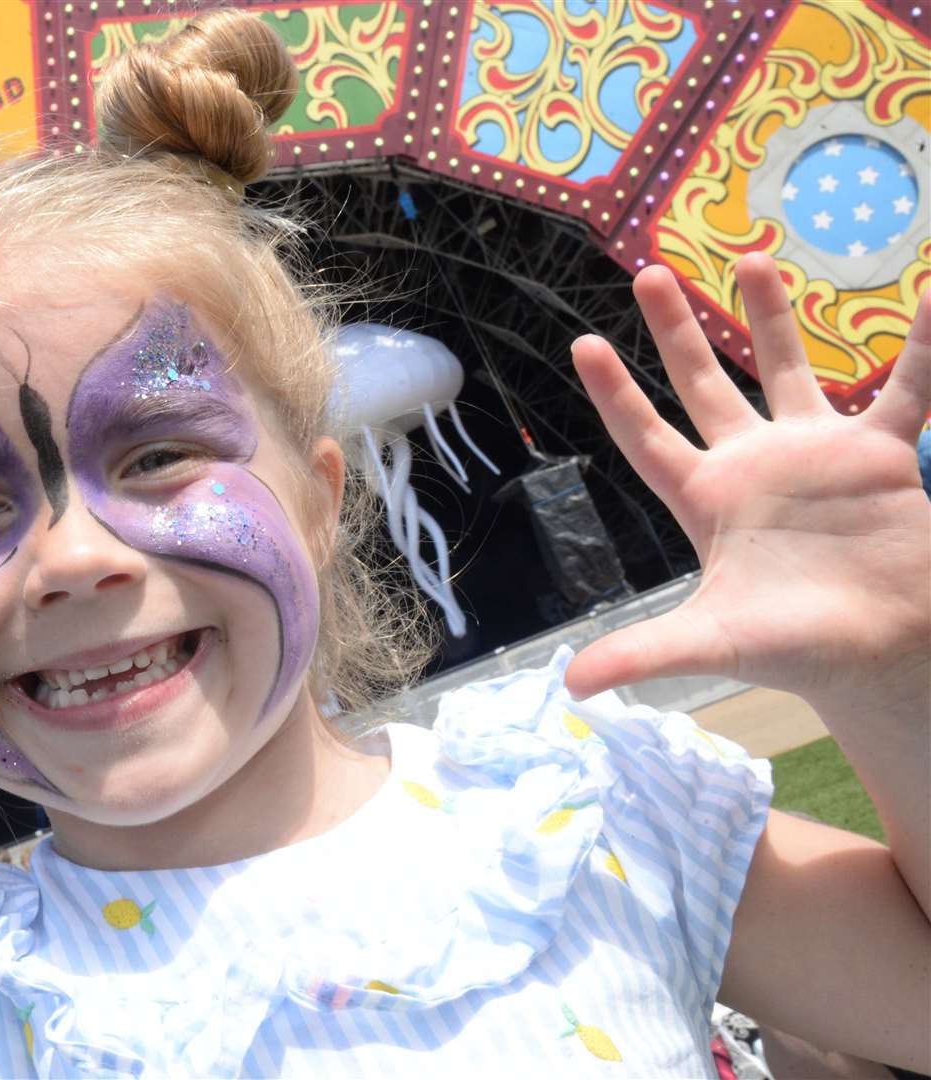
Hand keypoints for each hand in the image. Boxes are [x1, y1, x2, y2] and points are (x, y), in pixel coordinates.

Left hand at [565, 254, 929, 710]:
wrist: (882, 656)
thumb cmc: (793, 648)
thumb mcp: (713, 643)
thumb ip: (644, 652)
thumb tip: (569, 686)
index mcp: (706, 499)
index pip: (646, 437)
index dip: (615, 395)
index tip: (582, 343)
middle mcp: (754, 464)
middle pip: (702, 384)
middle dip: (676, 331)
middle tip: (648, 271)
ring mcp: (815, 453)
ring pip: (786, 368)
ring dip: (768, 316)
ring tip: (749, 257)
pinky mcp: (879, 456)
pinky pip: (906, 387)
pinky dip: (922, 345)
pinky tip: (930, 294)